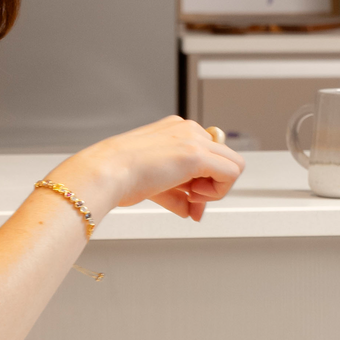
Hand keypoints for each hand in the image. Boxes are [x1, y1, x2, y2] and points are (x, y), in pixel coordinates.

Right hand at [61, 118, 244, 224]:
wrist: (106, 173)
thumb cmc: (119, 176)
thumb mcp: (154, 183)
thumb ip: (177, 194)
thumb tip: (193, 210)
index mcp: (176, 129)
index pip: (207, 154)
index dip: (203, 181)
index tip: (190, 199)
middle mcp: (187, 129)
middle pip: (222, 158)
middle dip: (212, 186)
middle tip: (193, 203)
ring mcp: (193, 139)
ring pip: (233, 164)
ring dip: (217, 188)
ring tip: (191, 198)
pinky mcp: (197, 154)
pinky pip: (231, 173)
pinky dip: (218, 191)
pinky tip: (194, 197)